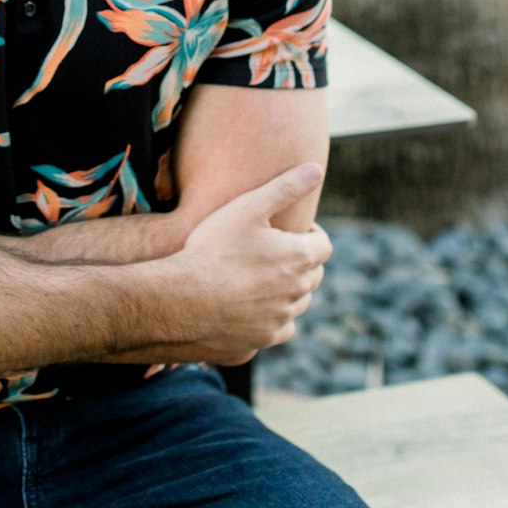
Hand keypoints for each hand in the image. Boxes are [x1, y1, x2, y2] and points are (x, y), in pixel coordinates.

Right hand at [161, 162, 329, 363]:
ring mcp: (282, 317)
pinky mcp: (266, 337)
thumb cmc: (214, 247)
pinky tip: (253, 301)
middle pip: (314, 273)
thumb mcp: (248, 207)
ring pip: (299, 300)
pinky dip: (275, 313)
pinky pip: (283, 325)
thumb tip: (316, 169)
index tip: (286, 229)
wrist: (184, 297)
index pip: (323, 245)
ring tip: (259, 273)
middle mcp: (298, 291)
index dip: (309, 234)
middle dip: (299, 259)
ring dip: (288, 287)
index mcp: (299, 257)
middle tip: (270, 248)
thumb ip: (285, 187)